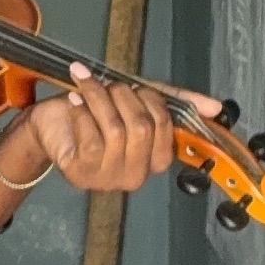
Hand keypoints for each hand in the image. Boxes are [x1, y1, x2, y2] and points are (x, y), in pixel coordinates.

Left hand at [0, 70, 220, 194]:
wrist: (49, 124)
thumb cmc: (94, 113)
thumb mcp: (139, 101)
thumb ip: (177, 103)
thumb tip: (215, 107)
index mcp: (153, 160)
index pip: (167, 129)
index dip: (152, 102)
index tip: (137, 88)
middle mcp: (134, 175)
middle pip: (142, 127)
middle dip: (124, 97)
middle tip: (110, 86)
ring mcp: (107, 178)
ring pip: (115, 129)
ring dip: (100, 98)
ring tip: (87, 87)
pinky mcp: (81, 173)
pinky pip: (91, 138)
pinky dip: (82, 112)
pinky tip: (74, 101)